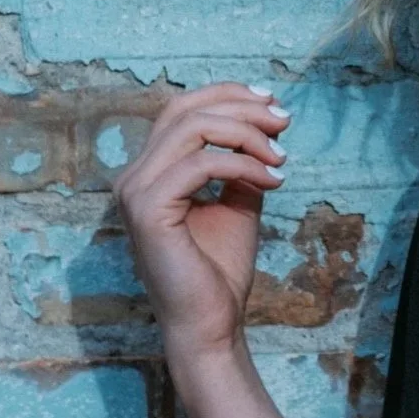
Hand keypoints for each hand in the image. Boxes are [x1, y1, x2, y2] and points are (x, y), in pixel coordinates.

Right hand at [113, 81, 292, 359]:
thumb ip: (242, 162)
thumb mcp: (238, 201)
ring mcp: (136, 192)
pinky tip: (273, 179)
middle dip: (242, 108)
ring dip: (246, 134)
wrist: (211, 321)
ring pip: (193, 129)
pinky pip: (201, 164)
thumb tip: (266, 123)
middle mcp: (134, 177)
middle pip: (185, 110)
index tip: (273, 103)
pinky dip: (243, 164)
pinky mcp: (149, 210)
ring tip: (280, 157)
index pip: (181, 110)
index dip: (227, 95)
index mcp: (150, 172)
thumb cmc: (220, 269)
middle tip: (284, 122)